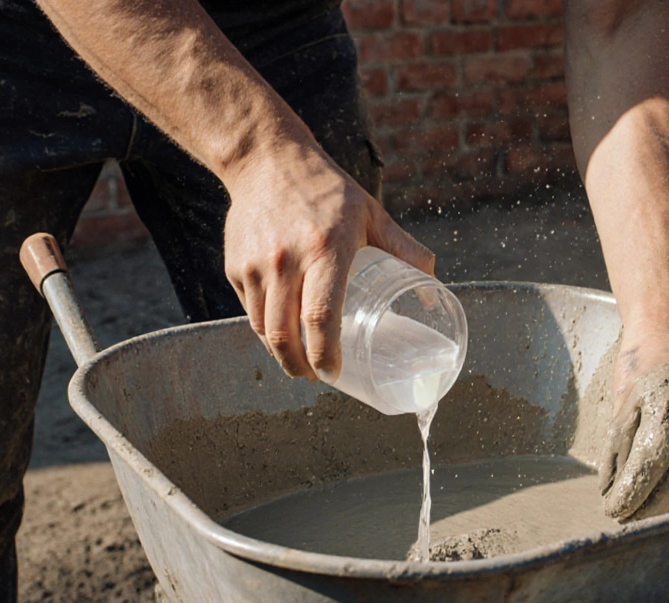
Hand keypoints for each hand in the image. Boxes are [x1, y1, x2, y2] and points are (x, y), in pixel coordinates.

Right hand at [222, 144, 433, 380]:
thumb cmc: (328, 190)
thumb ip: (405, 250)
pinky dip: (265, 331)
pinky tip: (282, 334)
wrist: (266, 159)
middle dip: (301, 368)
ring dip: (281, 355)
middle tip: (318, 376)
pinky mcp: (234, 265)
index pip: (321, 317)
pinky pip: (250, 311)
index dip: (327, 354)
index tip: (335, 373)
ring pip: (263, 329)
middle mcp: (286, 260)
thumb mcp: (372, 215)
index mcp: (326, 249)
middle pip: (285, 335)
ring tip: (300, 362)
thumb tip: (434, 291)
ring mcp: (255, 264)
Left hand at [599, 327, 668, 520]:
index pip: (647, 469)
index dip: (628, 497)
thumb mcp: (621, 403)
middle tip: (627, 522)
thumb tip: (611, 491)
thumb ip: (618, 448)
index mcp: (666, 411)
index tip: (612, 511)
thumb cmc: (640, 366)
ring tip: (652, 520)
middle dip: (649, 511)